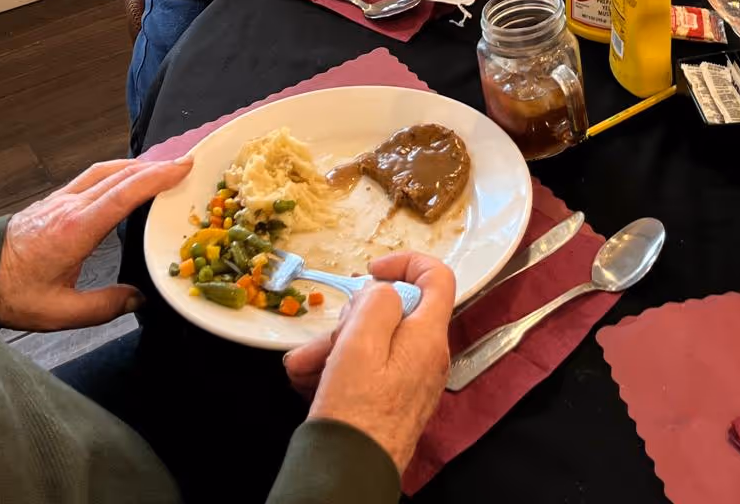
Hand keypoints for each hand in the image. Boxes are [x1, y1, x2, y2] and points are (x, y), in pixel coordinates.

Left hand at [0, 157, 191, 330]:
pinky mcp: (54, 201)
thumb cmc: (13, 292)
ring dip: (137, 165)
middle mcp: (71, 207)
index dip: (156, 177)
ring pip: (106, 170)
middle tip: (185, 164)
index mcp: (76, 230)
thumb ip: (103, 306)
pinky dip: (117, 170)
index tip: (183, 168)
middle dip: (156, 166)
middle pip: (120, 174)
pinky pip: (92, 176)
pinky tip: (125, 178)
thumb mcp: (58, 313)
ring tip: (161, 168)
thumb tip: (139, 298)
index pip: (124, 193)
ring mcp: (61, 200)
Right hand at [284, 253, 454, 472]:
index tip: (372, 271)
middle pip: (394, 314)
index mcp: (428, 338)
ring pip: (374, 343)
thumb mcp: (360, 342)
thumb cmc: (354, 413)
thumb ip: (376, 302)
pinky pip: (368, 370)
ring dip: (335, 347)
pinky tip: (309, 380)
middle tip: (325, 337)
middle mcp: (426, 358)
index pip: (437, 277)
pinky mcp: (392, 401)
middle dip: (352, 319)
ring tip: (302, 366)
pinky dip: (340, 369)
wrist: (347, 475)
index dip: (406, 263)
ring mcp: (411, 382)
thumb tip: (384, 292)